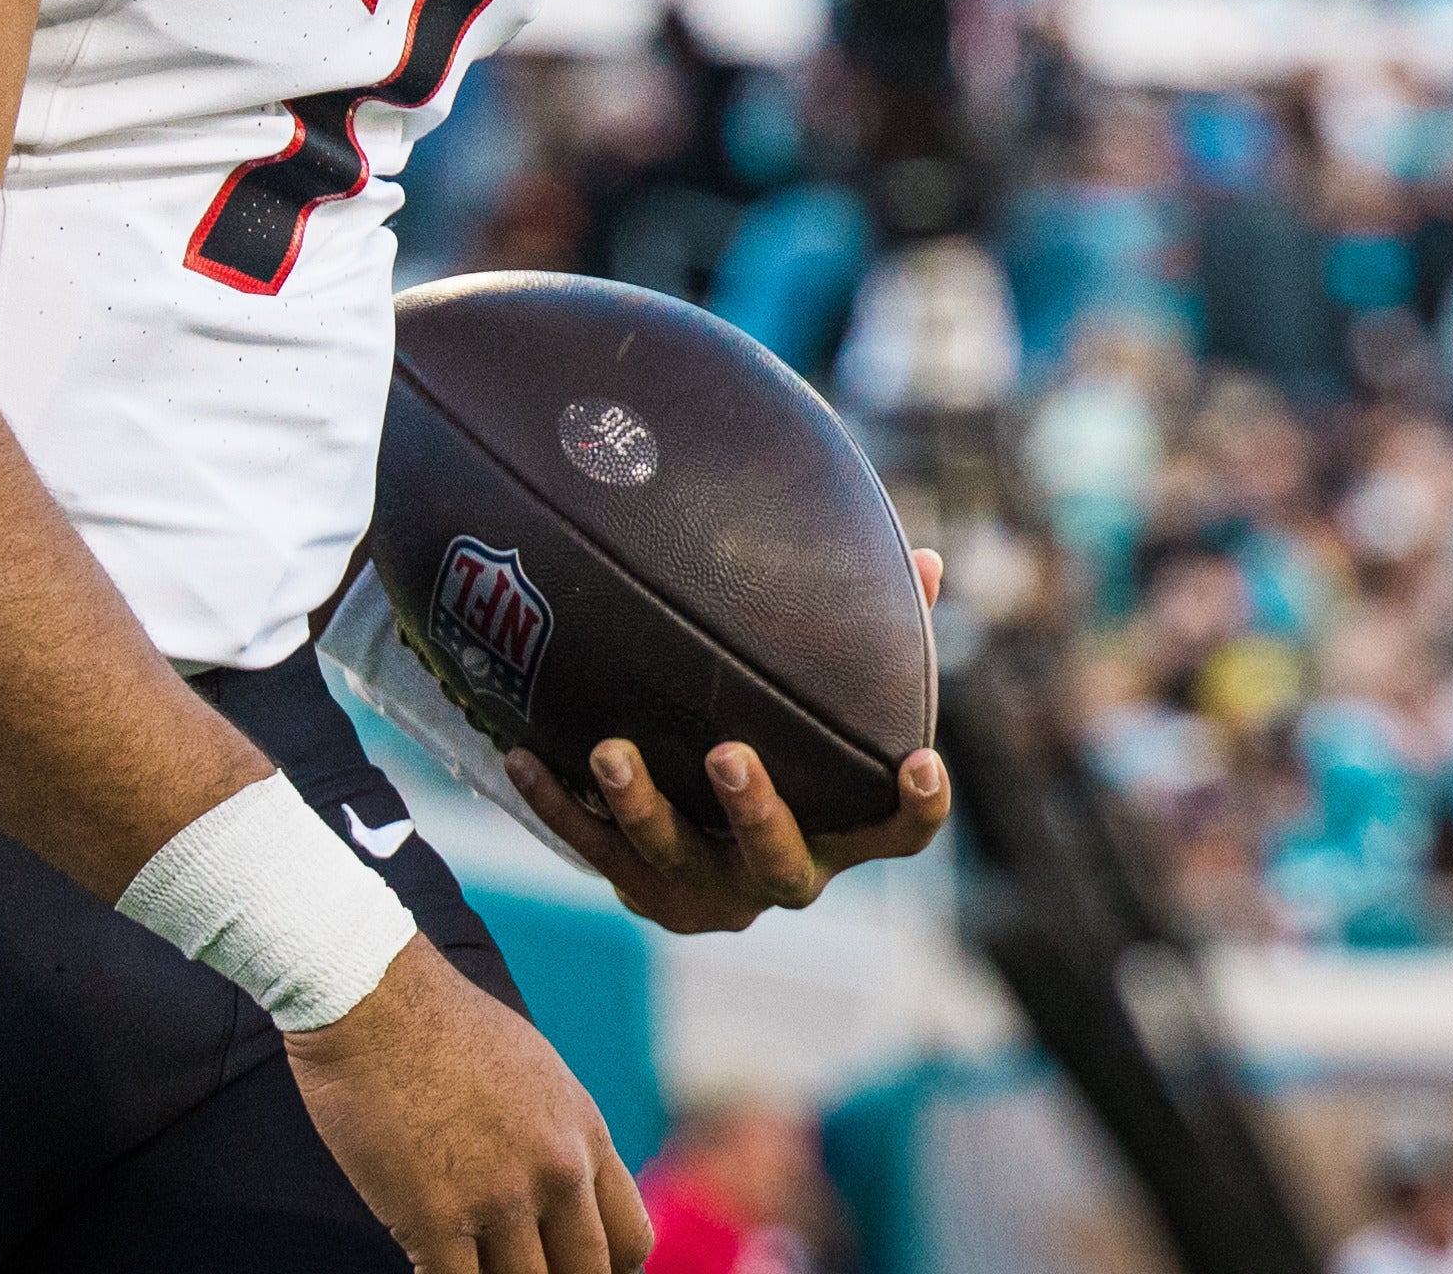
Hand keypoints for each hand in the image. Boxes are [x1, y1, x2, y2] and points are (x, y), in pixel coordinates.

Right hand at [284, 937, 649, 1273]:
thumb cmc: (442, 1026)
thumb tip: (565, 1194)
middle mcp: (556, 1170)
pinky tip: (429, 1262)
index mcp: (583, 1133)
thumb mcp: (536, 1074)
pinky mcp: (434, 1218)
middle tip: (515, 1272)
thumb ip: (559, 1138)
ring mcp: (498, 1197)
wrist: (372, 996)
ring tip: (471, 1262)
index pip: (630, 1242)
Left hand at [504, 549, 952, 936]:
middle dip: (754, 812)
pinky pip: (594, 851)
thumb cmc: (787, 744)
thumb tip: (929, 559)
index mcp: (841, 834)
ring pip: (674, 863)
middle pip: (782, 865)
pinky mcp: (644, 892)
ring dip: (639, 809)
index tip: (919, 760)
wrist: (702, 847)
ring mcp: (710, 894)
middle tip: (728, 752)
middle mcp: (781, 875)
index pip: (898, 837)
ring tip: (609, 752)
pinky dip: (558, 806)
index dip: (917, 809)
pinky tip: (523, 755)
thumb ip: (881, 634)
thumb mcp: (825, 700)